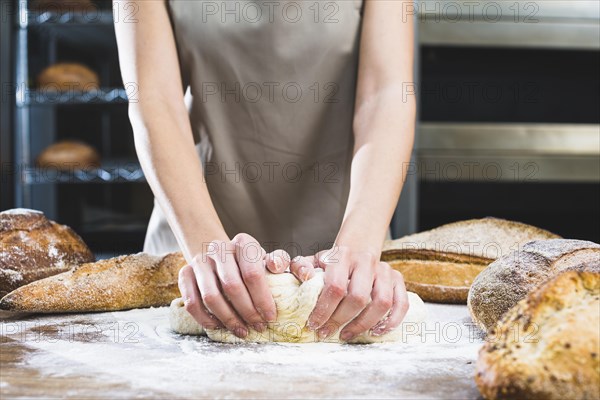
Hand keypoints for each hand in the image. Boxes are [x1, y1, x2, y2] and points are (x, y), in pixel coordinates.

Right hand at [177, 233, 290, 337]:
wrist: (222, 257)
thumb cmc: (250, 263)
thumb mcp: (267, 260)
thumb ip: (278, 262)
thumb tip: (276, 266)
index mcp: (242, 242)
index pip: (252, 273)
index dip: (262, 299)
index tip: (270, 316)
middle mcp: (218, 248)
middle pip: (232, 286)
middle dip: (247, 311)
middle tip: (257, 326)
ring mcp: (200, 260)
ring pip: (210, 296)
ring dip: (228, 318)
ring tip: (241, 330)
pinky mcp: (184, 273)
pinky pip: (191, 302)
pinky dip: (205, 319)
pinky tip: (219, 326)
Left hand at [290, 246, 408, 341]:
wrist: (356, 250)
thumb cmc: (332, 263)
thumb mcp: (313, 261)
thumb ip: (301, 267)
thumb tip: (304, 277)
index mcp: (343, 256)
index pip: (336, 286)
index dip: (324, 310)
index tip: (314, 324)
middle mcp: (366, 261)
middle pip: (358, 297)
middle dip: (340, 320)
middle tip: (327, 332)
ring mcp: (385, 270)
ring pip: (381, 303)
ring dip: (364, 324)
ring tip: (347, 334)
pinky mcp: (397, 279)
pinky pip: (401, 303)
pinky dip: (391, 321)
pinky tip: (375, 331)